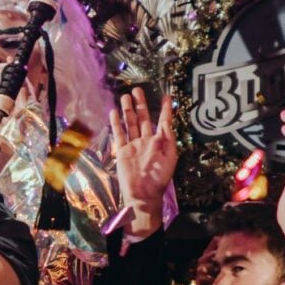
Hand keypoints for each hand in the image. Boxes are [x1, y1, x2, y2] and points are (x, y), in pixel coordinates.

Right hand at [108, 87, 176, 233]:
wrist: (143, 194)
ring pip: (131, 123)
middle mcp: (146, 141)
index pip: (163, 121)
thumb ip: (168, 138)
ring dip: (128, 110)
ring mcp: (133, 145)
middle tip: (138, 90)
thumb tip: (166, 121)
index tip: (167, 97)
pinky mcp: (122, 151)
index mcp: (160, 142)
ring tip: (126, 96)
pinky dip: (117, 123)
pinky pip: (119, 134)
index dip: (165, 109)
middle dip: (141, 104)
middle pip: (144, 118)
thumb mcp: (170, 157)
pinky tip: (114, 112)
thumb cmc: (159, 178)